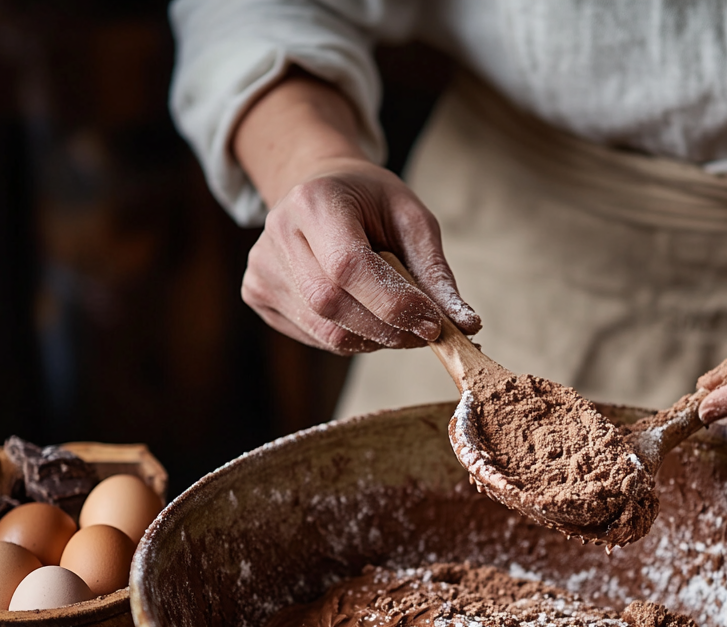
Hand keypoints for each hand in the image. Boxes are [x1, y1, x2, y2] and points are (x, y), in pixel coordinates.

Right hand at [234, 71, 479, 355]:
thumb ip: (437, 273)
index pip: (350, 267)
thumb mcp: (412, 220)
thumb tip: (468, 326)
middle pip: (335, 307)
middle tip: (426, 332)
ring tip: (399, 323)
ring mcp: (261, 268)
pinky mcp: (258, 294)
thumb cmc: (371, 202)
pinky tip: (365, 315)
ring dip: (375, 340)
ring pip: (327, 332)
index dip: (395, 304)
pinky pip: (315, 337)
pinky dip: (352, 338)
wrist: (316, 187)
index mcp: (314, 202)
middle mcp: (277, 234)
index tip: (435, 323)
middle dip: (390, 330)